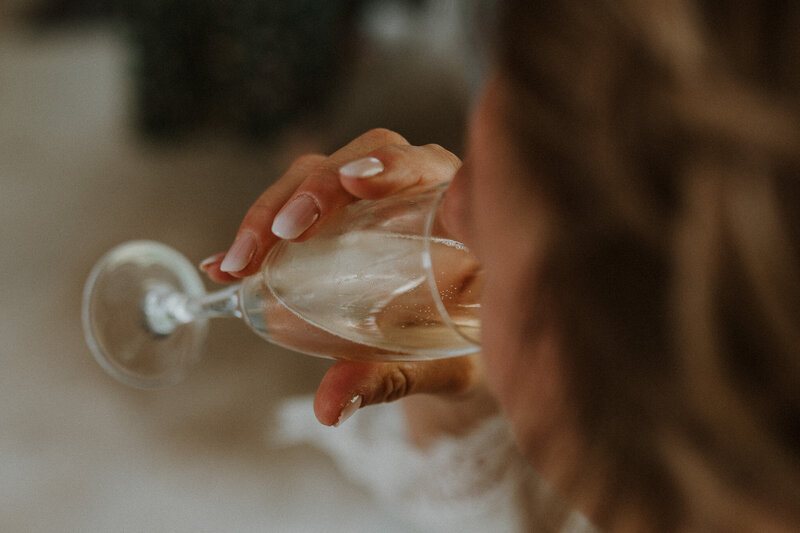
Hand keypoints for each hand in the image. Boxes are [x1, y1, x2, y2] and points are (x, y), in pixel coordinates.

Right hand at [202, 129, 493, 434]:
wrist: (459, 349)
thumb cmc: (464, 350)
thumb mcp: (439, 368)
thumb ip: (390, 379)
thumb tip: (327, 406)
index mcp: (455, 208)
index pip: (423, 164)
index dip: (390, 163)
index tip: (356, 181)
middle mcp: (411, 188)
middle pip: (357, 159)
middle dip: (312, 190)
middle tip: (282, 233)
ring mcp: (370, 197)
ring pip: (315, 174)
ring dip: (270, 211)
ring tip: (237, 262)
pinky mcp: (336, 215)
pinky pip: (293, 207)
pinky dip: (256, 233)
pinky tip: (223, 265)